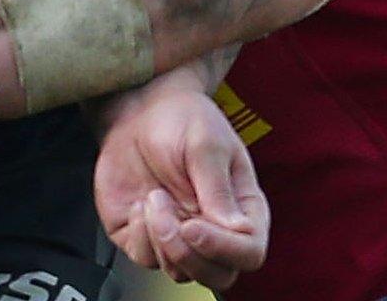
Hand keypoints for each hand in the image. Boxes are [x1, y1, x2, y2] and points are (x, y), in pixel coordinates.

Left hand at [93, 84, 269, 290]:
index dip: (224, 249)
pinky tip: (140, 204)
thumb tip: (235, 230)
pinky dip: (139, 236)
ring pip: (180, 272)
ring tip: (154, 197)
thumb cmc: (181, 120)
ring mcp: (180, 236)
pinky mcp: (145, 237)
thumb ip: (217, 187)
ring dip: (162, 240)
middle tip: (171, 218)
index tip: (193, 225)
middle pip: (218, 275)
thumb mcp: (205, 144)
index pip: (249, 252)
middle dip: (190, 255)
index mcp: (242, 208)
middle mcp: (214, 229)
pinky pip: (144, 259)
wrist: (137, 111)